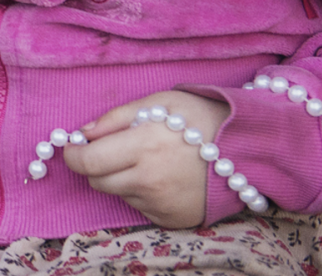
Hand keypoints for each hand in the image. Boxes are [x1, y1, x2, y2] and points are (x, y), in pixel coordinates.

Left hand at [64, 91, 227, 226]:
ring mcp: (163, 204)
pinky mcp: (173, 219)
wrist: (247, 148)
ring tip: (151, 161)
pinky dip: (144, 193)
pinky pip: (141, 207)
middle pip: (98, 182)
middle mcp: (151, 180)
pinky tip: (165, 178)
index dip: (74, 155)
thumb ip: (114, 118)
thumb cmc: (198, 118)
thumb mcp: (156, 102)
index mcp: (144, 147)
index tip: (74, 147)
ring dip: (123, 179)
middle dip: (97, 166)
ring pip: (119, 194)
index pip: (87, 162)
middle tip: (115, 151)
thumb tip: (82, 134)